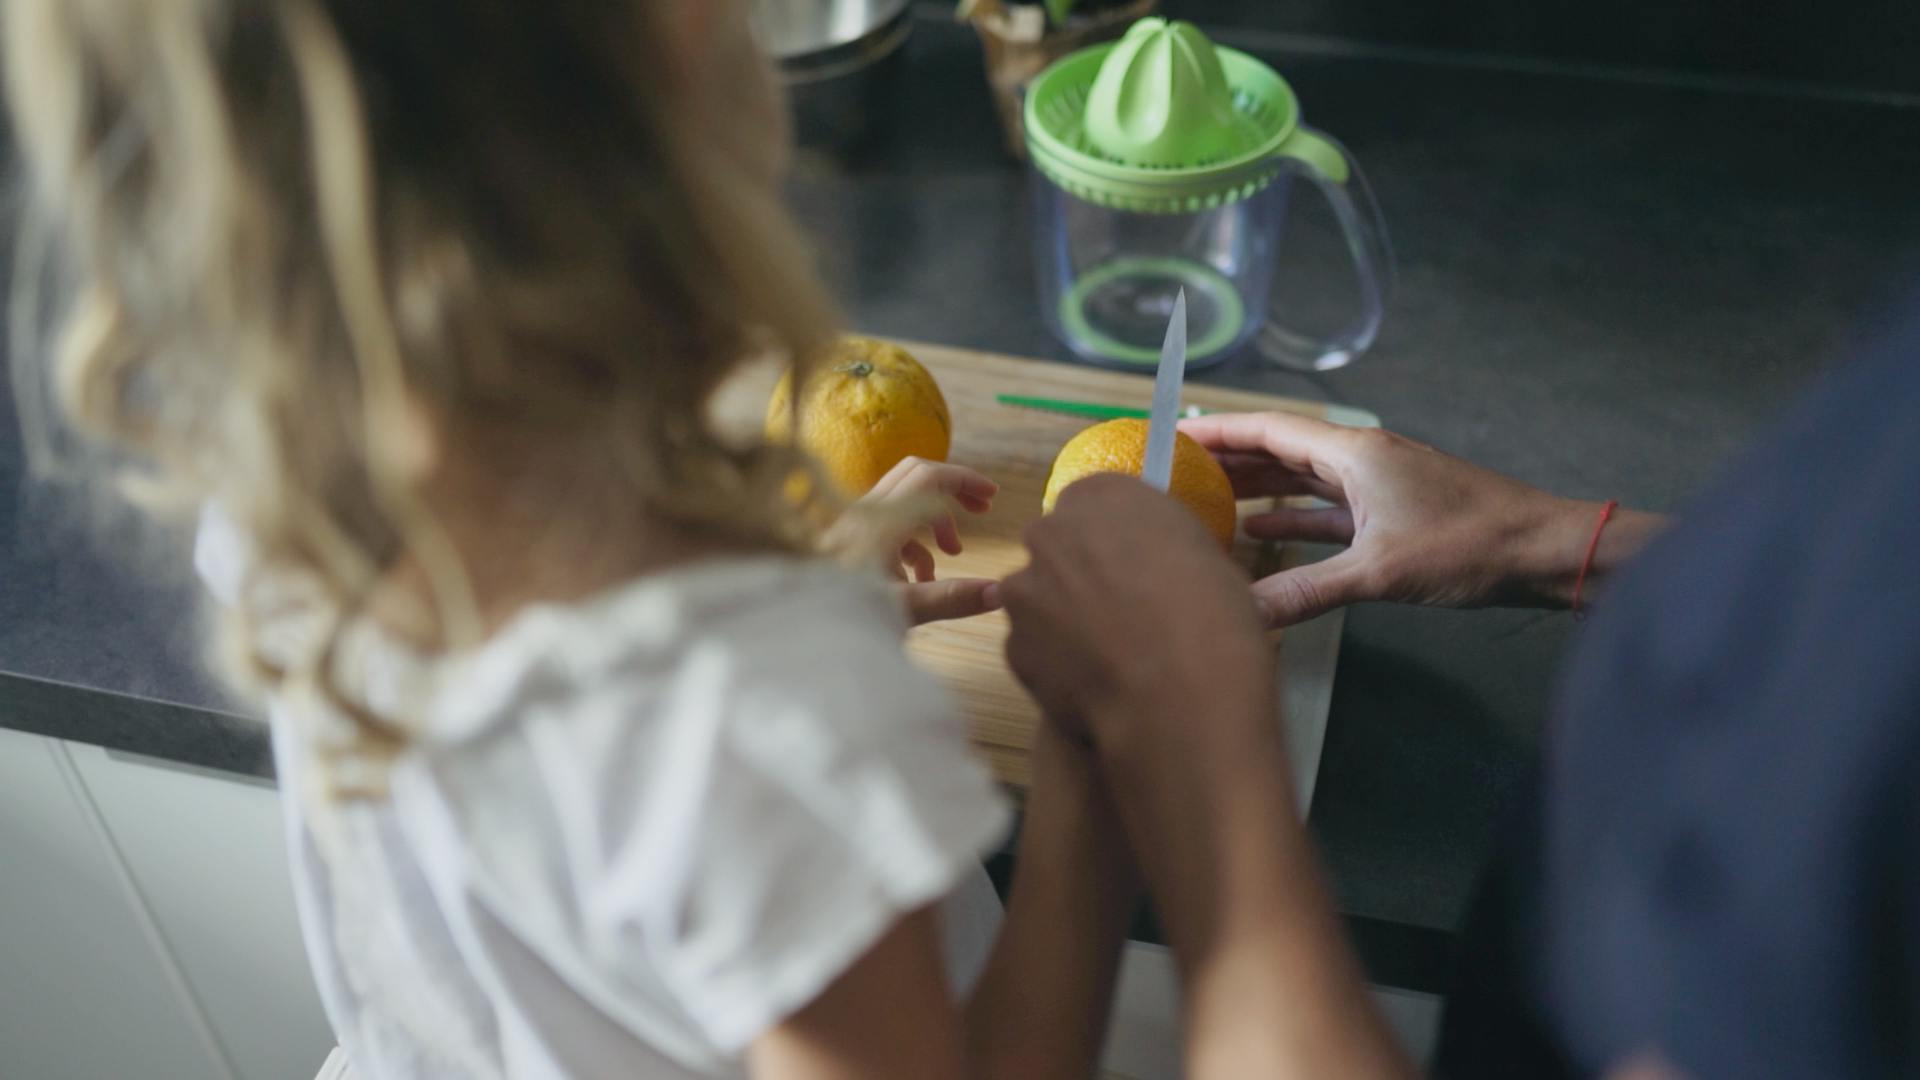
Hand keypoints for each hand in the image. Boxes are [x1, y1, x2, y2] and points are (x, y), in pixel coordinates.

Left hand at [850, 457, 1002, 625]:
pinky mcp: (846, 544)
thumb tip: (1000, 591)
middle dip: (952, 489)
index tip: (993, 497)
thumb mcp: (903, 611)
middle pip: (915, 476)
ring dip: (933, 522)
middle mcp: (863, 515)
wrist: (791, 628)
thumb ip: (953, 598)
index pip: (930, 478)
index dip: (965, 481)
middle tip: (982, 509)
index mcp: (880, 522)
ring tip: (952, 554)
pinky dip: (912, 542)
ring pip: (902, 503)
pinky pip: (887, 526)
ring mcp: (851, 527)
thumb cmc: (842, 618)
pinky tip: (920, 579)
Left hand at [1000, 474, 1271, 754]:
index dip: (1118, 543)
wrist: (1180, 693)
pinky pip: (1034, 650)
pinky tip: (1095, 684)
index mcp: (1102, 495)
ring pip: (1039, 601)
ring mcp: (1023, 590)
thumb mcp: (1204, 556)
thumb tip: (1162, 566)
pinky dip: (1057, 665)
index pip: (1097, 507)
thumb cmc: (1211, 616)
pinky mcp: (1012, 646)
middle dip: (1081, 577)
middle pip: (1059, 549)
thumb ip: (1162, 547)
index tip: (1136, 569)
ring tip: (1109, 656)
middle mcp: (1050, 532)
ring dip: (1063, 621)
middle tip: (1121, 614)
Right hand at [1183, 412, 1661, 626]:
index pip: (1269, 429)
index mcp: (1354, 452)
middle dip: (1227, 461)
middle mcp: (1362, 459)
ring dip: (1257, 490)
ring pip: (1302, 481)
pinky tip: (1264, 537)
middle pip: (1279, 451)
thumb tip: (1244, 615)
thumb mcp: (1378, 572)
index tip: (1170, 434)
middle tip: (1175, 473)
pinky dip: (1292, 521)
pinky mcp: (1392, 516)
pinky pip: (1326, 511)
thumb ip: (1305, 592)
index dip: (1216, 431)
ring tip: (1206, 503)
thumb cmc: (1470, 546)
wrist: (1542, 552)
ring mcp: (1379, 486)